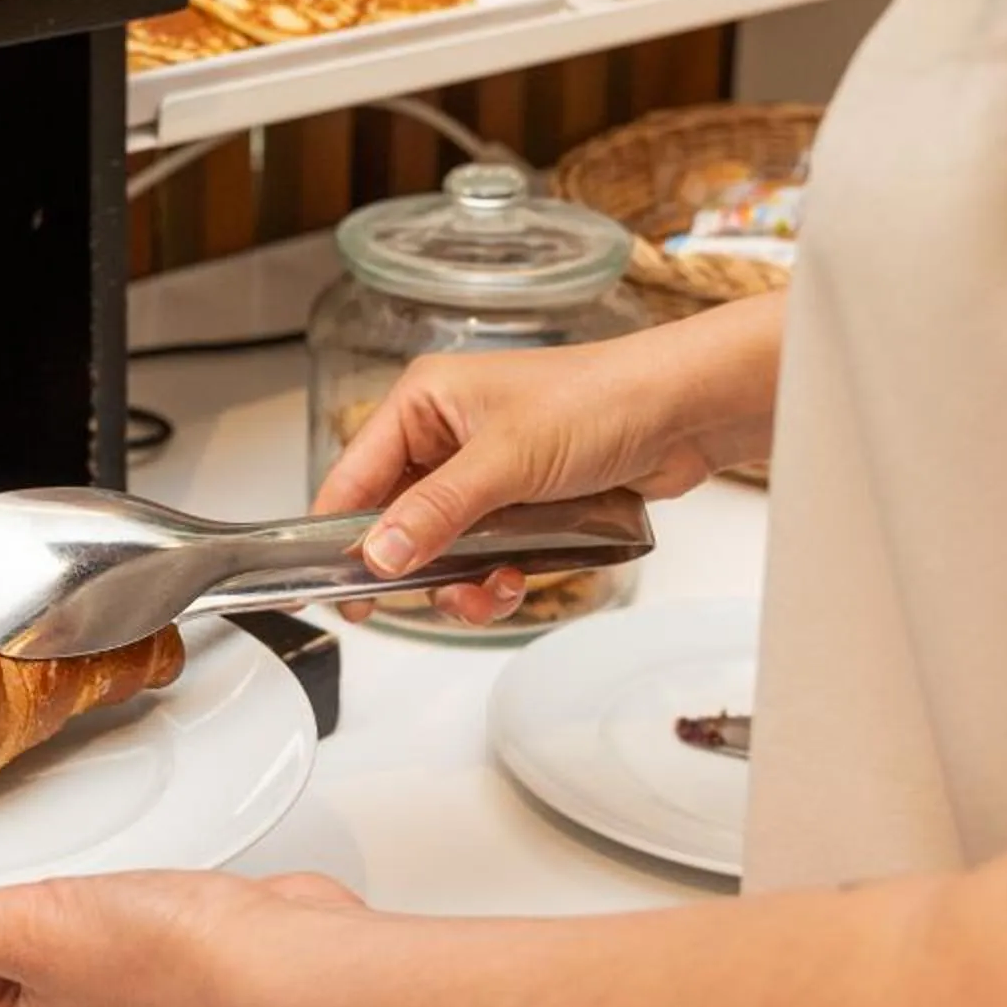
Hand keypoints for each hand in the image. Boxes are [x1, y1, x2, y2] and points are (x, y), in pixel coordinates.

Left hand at [0, 867, 366, 1006]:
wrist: (283, 958)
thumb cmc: (172, 963)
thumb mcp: (19, 924)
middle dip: (4, 897)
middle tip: (22, 868)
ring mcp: (127, 1006)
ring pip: (56, 936)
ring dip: (61, 892)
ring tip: (80, 873)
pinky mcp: (174, 970)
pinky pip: (116, 927)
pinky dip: (117, 895)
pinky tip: (134, 879)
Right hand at [314, 297, 784, 622]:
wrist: (684, 412)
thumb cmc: (600, 400)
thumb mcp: (506, 460)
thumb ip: (436, 512)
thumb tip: (377, 555)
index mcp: (425, 403)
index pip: (353, 476)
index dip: (335, 534)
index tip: (322, 588)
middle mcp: (447, 436)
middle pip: (394, 522)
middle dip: (412, 569)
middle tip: (411, 605)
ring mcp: (486, 474)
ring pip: (440, 550)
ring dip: (458, 582)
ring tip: (491, 589)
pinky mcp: (522, 505)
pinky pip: (484, 557)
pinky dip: (493, 579)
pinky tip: (518, 581)